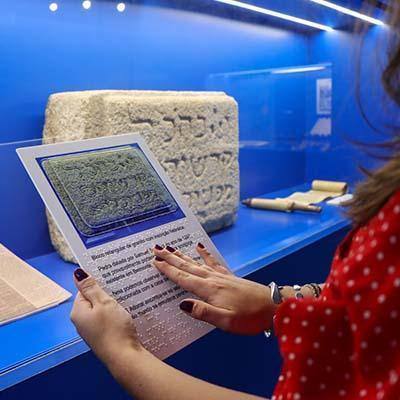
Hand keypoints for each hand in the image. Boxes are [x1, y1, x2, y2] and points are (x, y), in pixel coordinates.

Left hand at [70, 268, 141, 363]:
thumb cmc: (113, 329)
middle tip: (120, 287)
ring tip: (126, 297)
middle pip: (93, 300)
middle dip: (106, 293)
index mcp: (78, 311)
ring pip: (102, 309)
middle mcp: (82, 321)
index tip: (110, 277)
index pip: (84, 290)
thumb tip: (77, 273)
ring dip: (113, 303)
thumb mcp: (103, 303)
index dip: (97, 282)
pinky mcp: (103, 336)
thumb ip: (91, 288)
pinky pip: (107, 319)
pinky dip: (115, 314)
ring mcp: (92, 330)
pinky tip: (126, 312)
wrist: (124, 357)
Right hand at [153, 244, 276, 334]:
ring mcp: (221, 276)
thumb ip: (203, 312)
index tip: (154, 261)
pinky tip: (198, 246)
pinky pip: (212, 262)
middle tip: (155, 248)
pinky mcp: (228, 276)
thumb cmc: (249, 317)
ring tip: (170, 246)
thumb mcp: (226, 321)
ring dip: (182, 255)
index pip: (183, 278)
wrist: (273, 306)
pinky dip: (204, 254)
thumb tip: (182, 304)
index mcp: (209, 290)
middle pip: (187, 266)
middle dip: (170, 258)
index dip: (168, 270)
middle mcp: (212, 279)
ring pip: (196, 262)